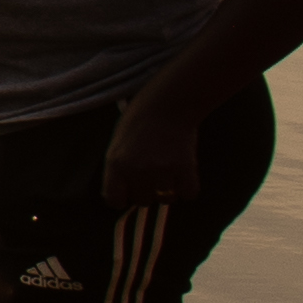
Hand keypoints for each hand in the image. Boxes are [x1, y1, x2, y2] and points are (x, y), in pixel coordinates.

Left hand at [105, 66, 218, 205]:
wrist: (168, 101)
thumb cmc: (140, 119)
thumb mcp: (118, 142)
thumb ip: (120, 167)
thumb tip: (126, 192)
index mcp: (116, 162)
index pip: (114, 200)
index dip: (121, 198)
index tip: (128, 192)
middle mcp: (137, 169)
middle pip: (142, 201)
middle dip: (147, 191)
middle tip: (152, 175)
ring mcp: (162, 169)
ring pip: (166, 199)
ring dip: (168, 190)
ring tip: (168, 173)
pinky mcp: (185, 167)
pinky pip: (188, 194)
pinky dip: (187, 188)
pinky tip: (183, 175)